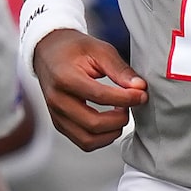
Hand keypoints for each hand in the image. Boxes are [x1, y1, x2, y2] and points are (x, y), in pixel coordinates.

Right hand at [32, 27, 145, 151]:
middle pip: (93, 123)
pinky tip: (110, 122)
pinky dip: (101, 138)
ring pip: (88, 140)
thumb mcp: (99, 49)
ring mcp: (56, 115)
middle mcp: (57, 100)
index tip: (141, 94)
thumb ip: (120, 70)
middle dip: (120, 119)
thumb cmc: (73, 48)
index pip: (99, 96)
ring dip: (111, 132)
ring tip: (121, 114)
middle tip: (131, 104)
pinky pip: (83, 141)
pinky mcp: (60, 124)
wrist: (48, 51)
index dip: (126, 98)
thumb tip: (139, 87)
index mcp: (65, 77)